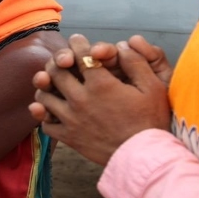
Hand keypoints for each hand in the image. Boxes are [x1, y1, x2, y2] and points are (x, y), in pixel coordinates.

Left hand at [28, 34, 170, 165]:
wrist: (143, 157)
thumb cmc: (151, 122)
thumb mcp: (153, 88)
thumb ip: (136, 63)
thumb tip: (122, 45)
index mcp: (101, 84)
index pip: (81, 55)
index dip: (77, 44)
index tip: (77, 40)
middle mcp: (81, 99)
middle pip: (56, 72)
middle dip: (58, 60)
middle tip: (63, 59)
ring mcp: (71, 119)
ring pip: (45, 95)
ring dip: (46, 85)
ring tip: (52, 81)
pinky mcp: (68, 137)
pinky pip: (46, 123)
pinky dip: (45, 114)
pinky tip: (52, 109)